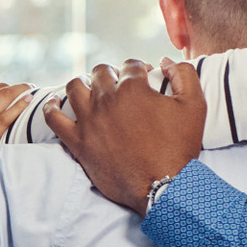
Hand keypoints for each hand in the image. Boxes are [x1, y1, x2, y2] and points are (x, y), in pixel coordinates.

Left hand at [45, 59, 204, 214]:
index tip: (143, 77)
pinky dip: (51, 106)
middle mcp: (106, 100)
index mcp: (133, 89)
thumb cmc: (180, 147)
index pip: (130, 65)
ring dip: (83, 83)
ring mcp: (88, 121)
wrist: (162, 186)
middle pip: (101, 72)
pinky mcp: (77, 142)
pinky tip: (55, 103)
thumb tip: (165, 60)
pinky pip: (52, 118)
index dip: (139, 69)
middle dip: (112, 73)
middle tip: (119, 85)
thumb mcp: (195, 105)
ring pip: (74, 87)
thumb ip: (184, 74)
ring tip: (90, 88)